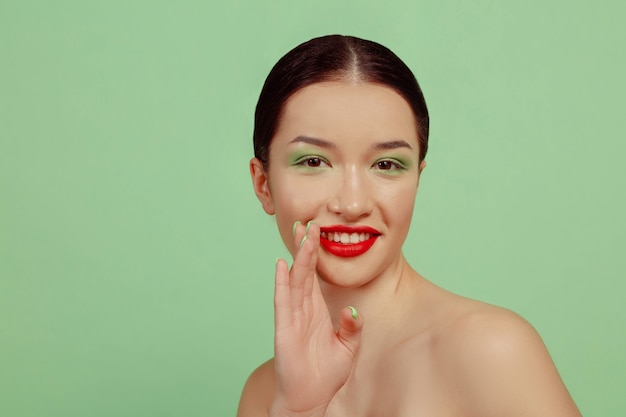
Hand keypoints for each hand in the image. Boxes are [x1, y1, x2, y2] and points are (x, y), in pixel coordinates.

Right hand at [271, 222, 363, 416]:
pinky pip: (283, 301)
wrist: (311, 398)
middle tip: (308, 222)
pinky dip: (282, 282)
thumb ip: (352, 328)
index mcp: (317, 309)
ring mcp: (292, 316)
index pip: (315, 275)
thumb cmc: (327, 374)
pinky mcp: (285, 328)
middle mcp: (303, 308)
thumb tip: (353, 311)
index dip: (316, 254)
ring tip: (300, 234)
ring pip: (295, 280)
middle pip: (303, 270)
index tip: (317, 231)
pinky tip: (281, 265)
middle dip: (306, 246)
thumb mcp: (348, 348)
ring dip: (298, 257)